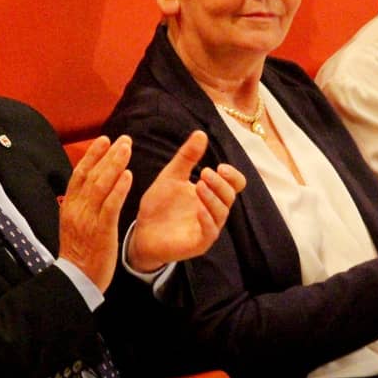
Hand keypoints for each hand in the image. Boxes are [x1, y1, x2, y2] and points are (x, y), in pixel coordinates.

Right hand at [58, 136, 132, 292]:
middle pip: (91, 174)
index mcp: (69, 206)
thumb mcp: (73, 224)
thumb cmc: (78, 253)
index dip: (92, 155)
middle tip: (123, 139)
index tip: (104, 140)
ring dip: (114, 164)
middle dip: (108, 154)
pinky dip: (119, 189)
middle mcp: (77, 209)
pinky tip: (128, 175)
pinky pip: (110, 206)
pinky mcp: (101, 231)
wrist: (75, 280)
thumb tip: (86, 187)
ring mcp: (88, 219)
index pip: (79, 174)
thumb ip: (79, 205)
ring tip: (127, 148)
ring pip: (100, 186)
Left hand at [129, 131, 245, 272]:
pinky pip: (210, 231)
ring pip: (221, 212)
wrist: (141, 232)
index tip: (220, 167)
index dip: (232, 175)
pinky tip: (198, 208)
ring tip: (199, 185)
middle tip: (206, 173)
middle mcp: (214, 210)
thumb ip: (186, 157)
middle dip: (220, 183)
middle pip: (230, 196)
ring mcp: (208, 228)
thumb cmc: (159, 205)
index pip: (235, 184)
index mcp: (211, 193)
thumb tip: (201, 133)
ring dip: (213, 197)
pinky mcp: (200, 243)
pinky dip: (206, 218)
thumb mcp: (171, 176)